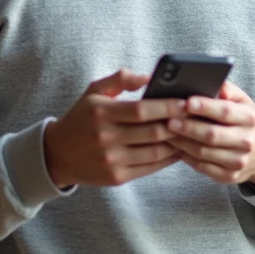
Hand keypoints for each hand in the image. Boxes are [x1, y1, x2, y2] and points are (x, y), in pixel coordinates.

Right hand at [43, 69, 188, 188]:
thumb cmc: (81, 117)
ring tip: (192, 132)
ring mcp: (112, 160)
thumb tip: (149, 76)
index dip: (167, 106)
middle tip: (197, 116)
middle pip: (153, 132)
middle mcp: (106, 138)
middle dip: (179, 124)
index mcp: (101, 113)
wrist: (57, 155)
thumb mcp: (94, 91)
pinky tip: (178, 149)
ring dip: (177, 142)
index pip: (142, 110)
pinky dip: (168, 159)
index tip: (187, 101)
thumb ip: (121, 79)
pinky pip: (150, 167)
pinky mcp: (117, 176)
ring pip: (155, 152)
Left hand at [167, 82, 254, 189]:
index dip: (205, 107)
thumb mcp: (243, 101)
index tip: (186, 101)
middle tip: (168, 120)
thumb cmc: (246, 120)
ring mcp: (238, 161)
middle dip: (188, 127)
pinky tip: (175, 147)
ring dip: (182, 143)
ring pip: (203, 153)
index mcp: (249, 118)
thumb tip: (208, 79)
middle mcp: (246, 141)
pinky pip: (202, 167)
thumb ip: (226, 89)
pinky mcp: (229, 176)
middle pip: (212, 135)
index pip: (225, 112)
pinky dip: (186, 156)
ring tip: (166, 133)